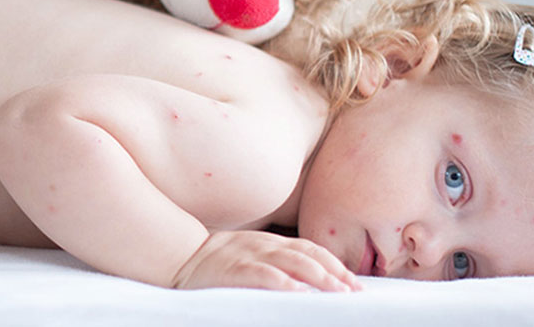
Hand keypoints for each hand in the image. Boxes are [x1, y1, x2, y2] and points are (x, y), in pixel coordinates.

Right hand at [171, 230, 362, 291]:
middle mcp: (263, 244)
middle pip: (307, 255)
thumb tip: (307, 283)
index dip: (334, 264)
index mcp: (268, 241)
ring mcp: (248, 255)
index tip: (354, 282)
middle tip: (355, 292)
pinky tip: (299, 292)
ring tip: (337, 292)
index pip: (310, 248)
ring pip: (291, 262)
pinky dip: (283, 282)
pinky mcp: (233, 269)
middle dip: (334, 273)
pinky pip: (262, 274)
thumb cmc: (216, 263)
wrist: (178, 256)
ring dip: (318, 277)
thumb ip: (275, 263)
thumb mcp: (249, 255)